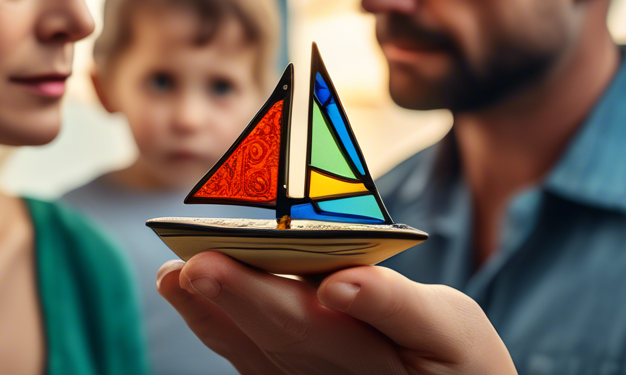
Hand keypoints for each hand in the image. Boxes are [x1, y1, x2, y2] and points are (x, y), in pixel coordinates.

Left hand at [157, 251, 515, 374]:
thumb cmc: (451, 357)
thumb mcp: (447, 327)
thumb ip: (396, 305)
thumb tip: (340, 280)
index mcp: (402, 356)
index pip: (383, 323)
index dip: (368, 302)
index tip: (338, 284)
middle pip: (300, 339)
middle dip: (249, 300)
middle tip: (199, 265)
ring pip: (262, 353)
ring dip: (215, 313)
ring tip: (175, 275)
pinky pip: (249, 360)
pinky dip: (214, 325)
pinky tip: (183, 290)